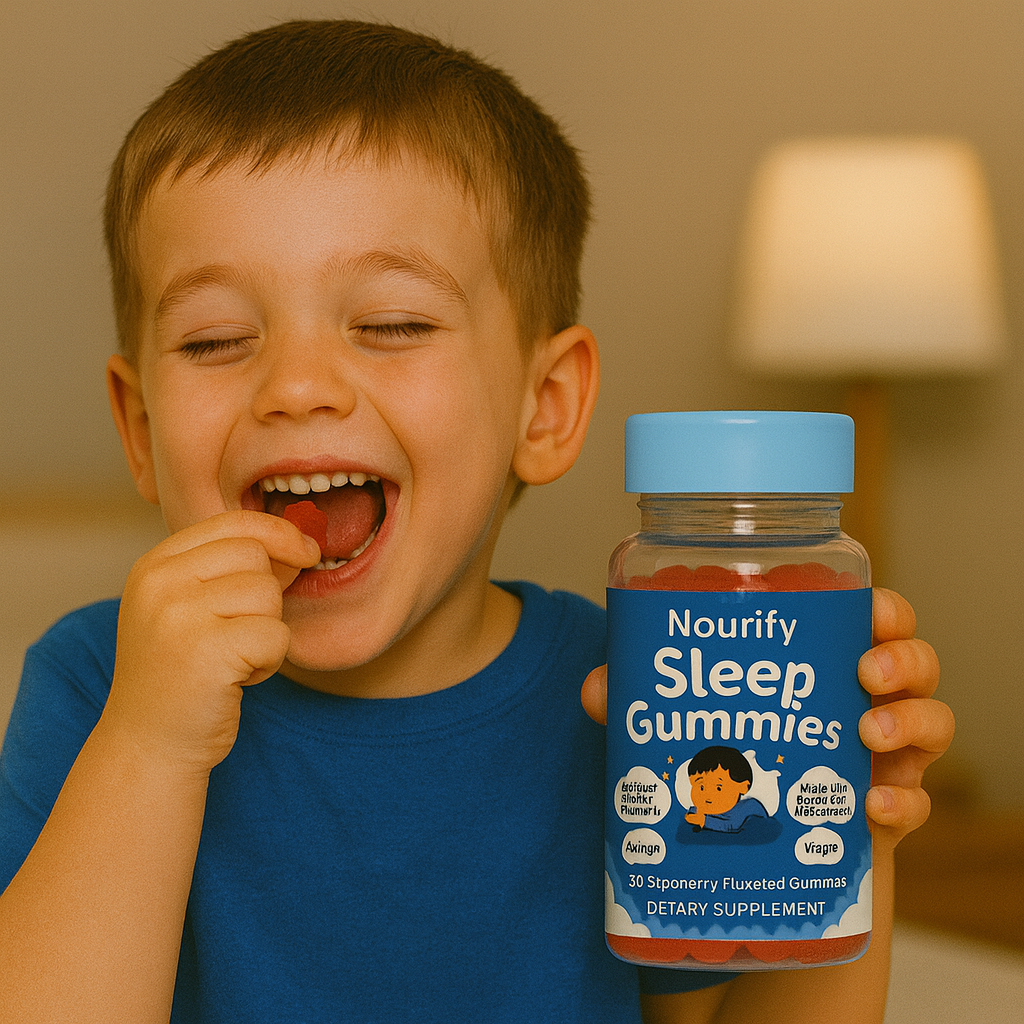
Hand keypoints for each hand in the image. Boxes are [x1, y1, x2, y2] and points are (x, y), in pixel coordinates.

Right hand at [101, 511, 320, 773]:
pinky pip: (276, 635)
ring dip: (267, 632)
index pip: (233, 523)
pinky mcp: (206, 650)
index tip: (305, 551)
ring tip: (232, 660)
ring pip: (269, 595)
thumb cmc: (183, 677)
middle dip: (266, 597)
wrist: (150, 747)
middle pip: (256, 555)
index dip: (278, 533)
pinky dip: (270, 661)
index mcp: (154, 565)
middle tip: (237, 635)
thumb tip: (302, 541)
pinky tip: (238, 679)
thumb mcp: (194, 610)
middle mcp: (160, 582)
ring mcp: (178, 615)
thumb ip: (236, 571)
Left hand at [581, 587, 951, 850]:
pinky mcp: (889, 812)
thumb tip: (598, 689)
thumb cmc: (738, 754)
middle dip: (901, 656)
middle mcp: (868, 700)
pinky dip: (902, 803)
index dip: (881, 607)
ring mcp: (887, 757)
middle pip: (916, 661)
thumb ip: (644, 699)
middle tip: (865, 668)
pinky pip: (916, 802)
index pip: (872, 618)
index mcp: (828, 662)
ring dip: (909, 720)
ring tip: (866, 732)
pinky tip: (872, 807)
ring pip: (933, 722)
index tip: (867, 607)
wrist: (765, 845)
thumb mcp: (694, 719)